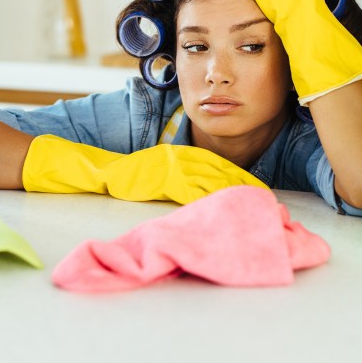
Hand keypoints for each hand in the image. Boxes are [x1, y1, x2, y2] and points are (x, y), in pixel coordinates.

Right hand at [22, 135, 268, 203]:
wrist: (92, 169)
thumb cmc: (119, 176)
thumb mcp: (152, 175)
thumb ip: (174, 180)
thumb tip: (198, 195)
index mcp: (176, 158)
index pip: (215, 168)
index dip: (238, 180)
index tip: (257, 191)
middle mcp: (178, 158)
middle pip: (220, 172)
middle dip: (245, 187)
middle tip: (268, 201)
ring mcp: (172, 167)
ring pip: (213, 179)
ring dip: (236, 191)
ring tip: (257, 204)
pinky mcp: (164, 177)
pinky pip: (194, 188)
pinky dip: (212, 196)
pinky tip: (227, 204)